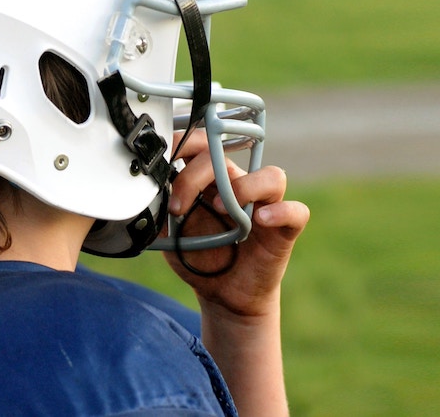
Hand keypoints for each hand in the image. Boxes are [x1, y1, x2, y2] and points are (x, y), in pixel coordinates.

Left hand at [164, 130, 308, 318]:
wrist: (223, 295)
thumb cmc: (199, 257)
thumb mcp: (169, 232)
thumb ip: (159, 208)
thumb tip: (144, 189)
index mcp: (212, 180)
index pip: (203, 144)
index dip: (182, 146)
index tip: (159, 164)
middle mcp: (241, 185)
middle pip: (227, 157)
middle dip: (195, 175)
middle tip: (177, 206)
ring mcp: (266, 205)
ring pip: (271, 176)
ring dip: (244, 188)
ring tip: (221, 210)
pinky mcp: (284, 229)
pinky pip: (295, 211)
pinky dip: (281, 212)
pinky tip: (259, 221)